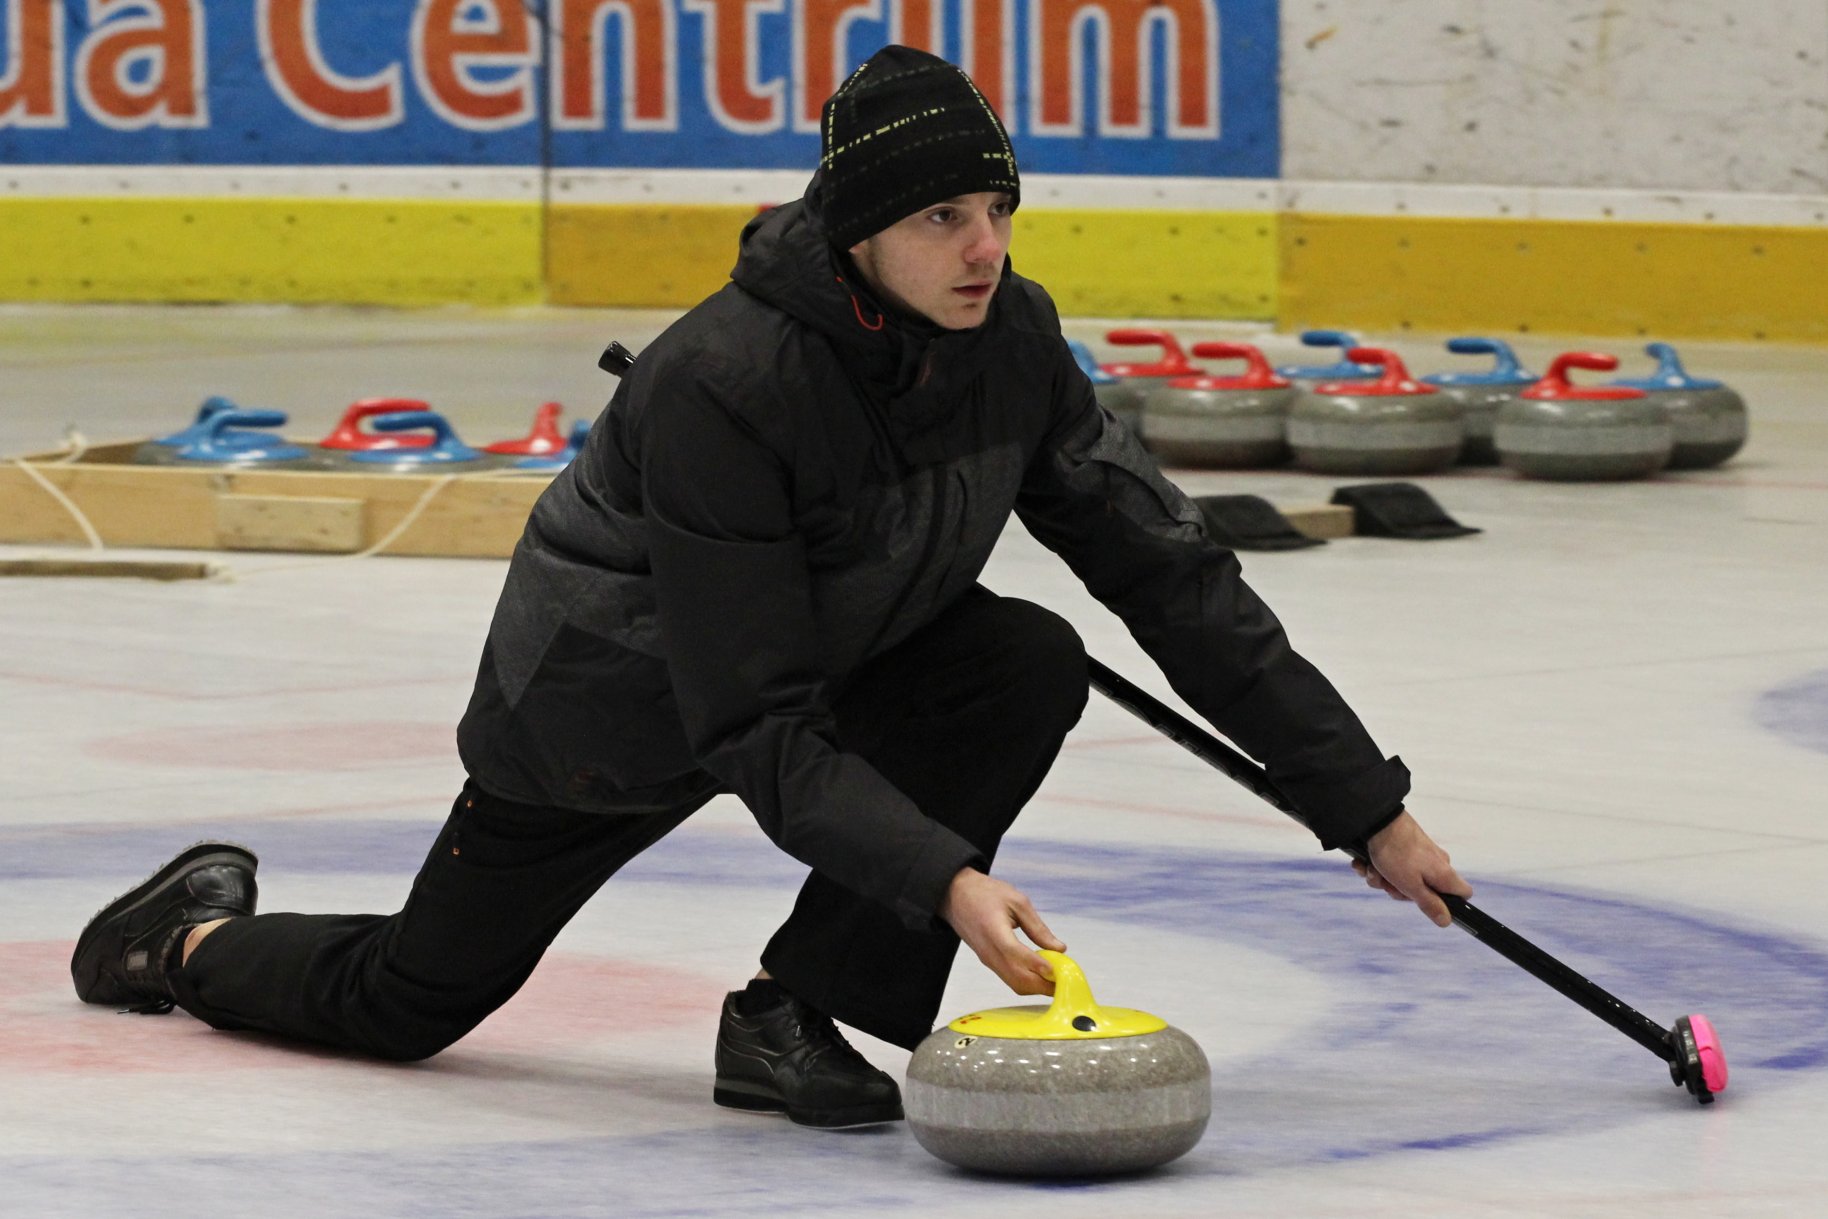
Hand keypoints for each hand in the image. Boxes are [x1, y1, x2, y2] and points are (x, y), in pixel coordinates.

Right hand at [938, 868, 1064, 994]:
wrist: (955, 895)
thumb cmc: (985, 893)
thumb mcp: (1017, 901)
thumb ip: (1038, 927)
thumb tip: (1059, 948)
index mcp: (993, 929)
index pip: (1014, 953)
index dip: (1035, 964)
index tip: (1055, 970)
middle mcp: (988, 950)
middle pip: (1016, 977)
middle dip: (1042, 985)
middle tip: (1064, 982)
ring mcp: (987, 959)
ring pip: (1013, 983)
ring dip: (1036, 987)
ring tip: (1056, 981)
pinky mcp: (988, 961)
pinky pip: (1009, 978)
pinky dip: (1027, 982)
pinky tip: (1041, 975)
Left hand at [1352, 809, 1471, 927]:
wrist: (1377, 819)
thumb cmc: (1396, 853)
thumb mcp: (1411, 886)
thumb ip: (1429, 904)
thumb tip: (1447, 921)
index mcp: (1444, 874)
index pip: (1462, 893)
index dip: (1449, 904)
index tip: (1428, 904)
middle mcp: (1436, 864)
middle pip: (1425, 892)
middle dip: (1399, 891)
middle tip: (1388, 883)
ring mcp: (1420, 855)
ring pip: (1403, 879)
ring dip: (1382, 878)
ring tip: (1373, 869)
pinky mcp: (1404, 847)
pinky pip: (1393, 865)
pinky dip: (1377, 866)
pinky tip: (1366, 862)